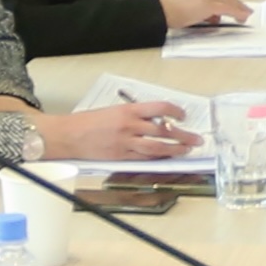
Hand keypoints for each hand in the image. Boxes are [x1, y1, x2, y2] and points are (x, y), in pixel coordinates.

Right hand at [36, 98, 191, 160]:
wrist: (69, 135)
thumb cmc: (89, 122)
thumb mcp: (114, 110)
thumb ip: (135, 115)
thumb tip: (156, 121)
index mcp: (129, 110)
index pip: (160, 107)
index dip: (176, 112)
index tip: (183, 116)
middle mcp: (130, 125)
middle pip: (164, 130)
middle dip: (183, 135)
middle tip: (197, 138)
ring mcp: (126, 142)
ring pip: (157, 146)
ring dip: (175, 148)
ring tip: (187, 149)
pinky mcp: (121, 156)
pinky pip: (145, 157)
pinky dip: (158, 157)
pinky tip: (168, 157)